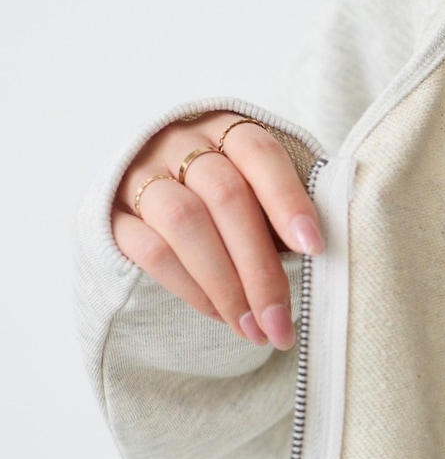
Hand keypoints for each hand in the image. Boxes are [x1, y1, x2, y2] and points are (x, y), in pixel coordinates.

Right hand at [112, 111, 324, 348]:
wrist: (157, 185)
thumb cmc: (230, 190)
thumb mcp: (260, 187)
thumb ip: (286, 209)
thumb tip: (318, 254)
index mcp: (228, 128)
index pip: (261, 154)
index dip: (288, 200)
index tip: (314, 248)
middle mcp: (181, 143)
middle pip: (226, 197)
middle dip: (259, 268)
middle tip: (281, 321)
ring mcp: (142, 175)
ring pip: (184, 224)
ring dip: (225, 286)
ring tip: (254, 330)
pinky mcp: (113, 213)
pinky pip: (150, 251)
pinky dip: (191, 289)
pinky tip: (221, 315)